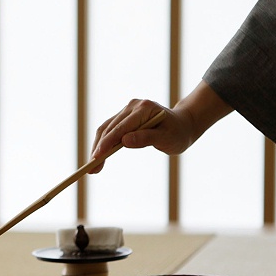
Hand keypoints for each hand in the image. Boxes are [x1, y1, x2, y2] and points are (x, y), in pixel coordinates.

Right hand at [89, 81, 232, 173]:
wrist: (184, 125)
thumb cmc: (178, 133)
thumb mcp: (167, 139)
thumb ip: (146, 138)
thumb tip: (124, 142)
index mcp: (144, 108)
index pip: (120, 127)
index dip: (106, 143)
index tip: (96, 158)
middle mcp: (133, 105)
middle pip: (109, 128)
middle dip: (98, 149)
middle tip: (91, 169)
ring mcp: (128, 109)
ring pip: (106, 128)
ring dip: (97, 147)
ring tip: (92, 167)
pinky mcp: (125, 116)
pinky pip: (110, 129)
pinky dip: (103, 143)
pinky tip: (98, 156)